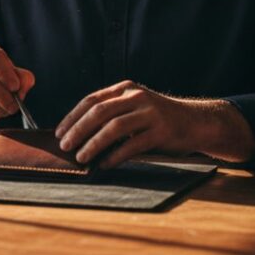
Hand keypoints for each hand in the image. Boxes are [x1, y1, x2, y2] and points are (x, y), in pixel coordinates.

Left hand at [56, 80, 254, 166]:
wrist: (195, 121)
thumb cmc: (157, 118)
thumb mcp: (134, 107)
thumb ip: (111, 113)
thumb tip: (78, 133)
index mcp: (125, 89)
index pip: (91, 100)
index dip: (72, 116)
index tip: (59, 132)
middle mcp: (136, 97)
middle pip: (99, 112)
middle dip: (78, 130)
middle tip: (65, 146)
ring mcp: (150, 113)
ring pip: (113, 128)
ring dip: (93, 144)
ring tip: (81, 157)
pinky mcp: (161, 131)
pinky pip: (132, 145)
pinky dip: (115, 155)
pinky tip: (104, 164)